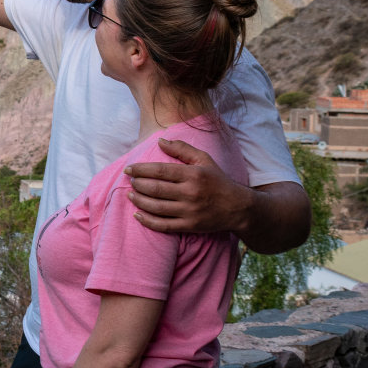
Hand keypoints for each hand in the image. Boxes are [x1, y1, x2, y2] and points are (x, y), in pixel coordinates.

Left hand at [124, 138, 249, 235]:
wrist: (238, 208)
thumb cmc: (218, 181)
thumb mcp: (205, 160)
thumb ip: (182, 149)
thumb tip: (160, 141)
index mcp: (193, 175)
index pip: (161, 171)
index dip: (141, 169)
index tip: (129, 169)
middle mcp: (191, 193)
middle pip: (156, 189)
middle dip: (138, 184)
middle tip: (130, 181)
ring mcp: (190, 211)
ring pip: (156, 207)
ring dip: (139, 201)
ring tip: (131, 194)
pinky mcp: (189, 226)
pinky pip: (163, 225)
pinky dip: (147, 221)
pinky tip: (137, 215)